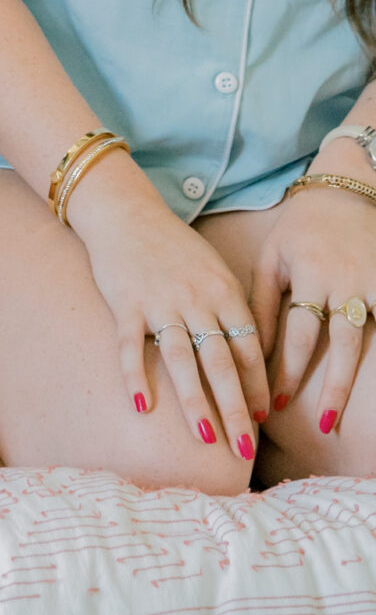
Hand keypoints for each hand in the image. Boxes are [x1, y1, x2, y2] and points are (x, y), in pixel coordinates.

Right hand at [69, 167, 267, 456]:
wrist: (126, 211)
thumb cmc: (173, 245)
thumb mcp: (213, 270)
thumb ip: (231, 308)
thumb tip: (250, 357)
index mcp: (222, 290)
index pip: (248, 347)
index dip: (257, 385)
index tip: (263, 418)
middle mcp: (195, 299)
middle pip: (220, 362)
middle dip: (234, 408)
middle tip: (244, 448)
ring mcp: (159, 301)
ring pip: (181, 359)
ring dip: (194, 401)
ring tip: (205, 437)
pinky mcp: (125, 303)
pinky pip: (130, 345)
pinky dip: (135, 376)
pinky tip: (141, 406)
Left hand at [249, 180, 375, 432]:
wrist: (343, 190)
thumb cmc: (299, 230)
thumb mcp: (272, 259)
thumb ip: (262, 304)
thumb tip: (251, 353)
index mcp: (307, 273)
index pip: (298, 333)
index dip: (288, 370)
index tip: (276, 404)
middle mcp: (343, 279)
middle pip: (339, 344)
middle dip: (332, 385)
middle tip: (324, 424)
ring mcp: (371, 280)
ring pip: (369, 337)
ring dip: (360, 374)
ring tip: (351, 408)